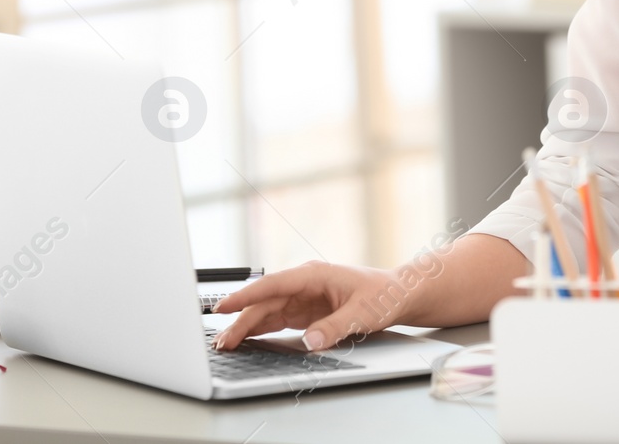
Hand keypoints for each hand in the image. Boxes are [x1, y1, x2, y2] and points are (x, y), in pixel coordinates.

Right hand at [211, 261, 406, 351]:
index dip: (246, 296)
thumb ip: (335, 327)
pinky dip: (259, 329)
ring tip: (226, 344)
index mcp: (313, 275)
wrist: (397, 294)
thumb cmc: (383, 295)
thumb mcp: (363, 313)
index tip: (224, 306)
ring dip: (246, 326)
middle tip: (222, 341)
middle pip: (264, 302)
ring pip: (266, 311)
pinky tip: (245, 340)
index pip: (272, 285)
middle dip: (240, 320)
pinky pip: (275, 319)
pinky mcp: (304, 311)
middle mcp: (303, 284)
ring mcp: (302, 297)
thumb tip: (309, 341)